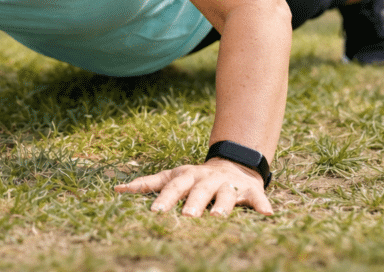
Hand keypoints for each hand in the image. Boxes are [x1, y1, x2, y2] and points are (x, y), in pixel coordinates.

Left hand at [114, 158, 272, 216]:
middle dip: (192, 203)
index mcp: (187, 177)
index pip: (172, 186)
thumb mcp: (173, 177)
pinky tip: (267, 215)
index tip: (154, 211)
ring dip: (222, 206)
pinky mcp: (250, 191)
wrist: (232, 166)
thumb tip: (116, 189)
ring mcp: (228, 185)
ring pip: (225, 196)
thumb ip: (147, 183)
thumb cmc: (195, 179)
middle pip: (198, 191)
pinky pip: (257, 199)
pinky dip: (262, 206)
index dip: (164, 198)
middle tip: (186, 216)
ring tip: (218, 218)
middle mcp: (207, 179)